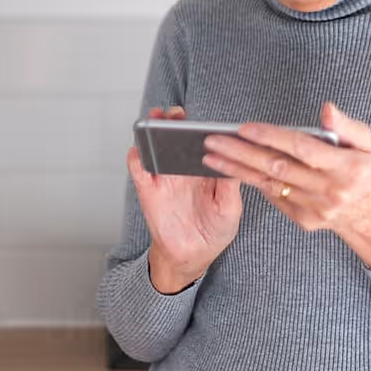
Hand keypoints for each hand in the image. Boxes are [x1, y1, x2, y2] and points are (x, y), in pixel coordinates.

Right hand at [128, 105, 242, 292]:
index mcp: (204, 169)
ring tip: (157, 121)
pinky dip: (137, 157)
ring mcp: (164, 178)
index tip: (204, 119)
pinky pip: (139, 169)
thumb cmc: (213, 231)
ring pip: (153, 146)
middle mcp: (182, 169)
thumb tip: (234, 161)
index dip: (198, 125)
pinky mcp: (148, 190)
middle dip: (173, 120)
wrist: (193, 256)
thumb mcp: (229, 208)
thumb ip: (230, 185)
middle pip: (173, 136)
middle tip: (176, 114)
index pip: (199, 140)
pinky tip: (140, 151)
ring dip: (152, 131)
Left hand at [201, 101, 370, 268]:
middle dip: (240, 152)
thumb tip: (326, 110)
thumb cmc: (369, 172)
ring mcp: (316, 209)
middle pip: (277, 167)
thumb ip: (347, 125)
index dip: (271, 136)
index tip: (243, 127)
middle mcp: (330, 190)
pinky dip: (253, 182)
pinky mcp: (305, 221)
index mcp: (347, 167)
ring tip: (211, 156)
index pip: (301, 148)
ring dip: (236, 169)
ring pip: (269, 185)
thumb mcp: (367, 143)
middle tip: (212, 140)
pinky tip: (232, 169)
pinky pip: (274, 197)